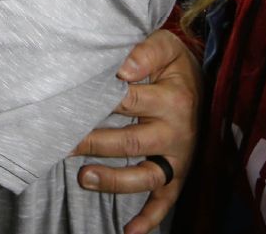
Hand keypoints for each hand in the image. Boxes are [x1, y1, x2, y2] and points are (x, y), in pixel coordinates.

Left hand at [73, 30, 201, 233]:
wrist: (204, 85)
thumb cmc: (175, 66)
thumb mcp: (167, 49)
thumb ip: (145, 51)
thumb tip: (123, 69)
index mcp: (172, 99)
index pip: (129, 102)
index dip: (99, 100)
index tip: (71, 100)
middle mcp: (176, 132)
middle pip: (130, 142)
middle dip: (93, 143)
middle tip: (62, 142)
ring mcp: (177, 158)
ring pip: (145, 176)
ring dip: (113, 181)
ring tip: (83, 178)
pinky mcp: (177, 175)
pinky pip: (165, 201)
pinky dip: (150, 219)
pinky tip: (128, 231)